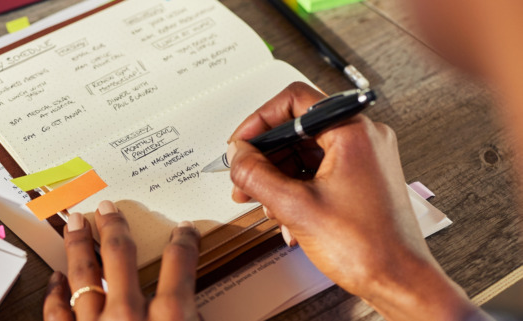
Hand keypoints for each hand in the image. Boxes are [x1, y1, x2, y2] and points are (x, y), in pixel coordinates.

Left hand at [43, 200, 200, 320]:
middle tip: (107, 209)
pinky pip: (58, 312)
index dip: (183, 241)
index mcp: (170, 316)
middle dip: (113, 226)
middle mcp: (129, 314)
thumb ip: (192, 319)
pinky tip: (56, 278)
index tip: (183, 231)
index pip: (179, 263)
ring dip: (77, 245)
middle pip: (119, 254)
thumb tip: (191, 310)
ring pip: (82, 274)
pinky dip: (55, 293)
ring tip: (74, 225)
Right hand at [227, 82, 485, 319]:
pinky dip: (296, 188)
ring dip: (277, 177)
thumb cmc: (368, 248)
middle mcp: (363, 139)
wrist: (399, 281)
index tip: (241, 144)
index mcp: (353, 132)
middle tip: (244, 177)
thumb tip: (237, 155)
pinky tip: (285, 215)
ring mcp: (363, 159)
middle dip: (265, 157)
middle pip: (297, 130)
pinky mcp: (361, 179)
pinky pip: (318, 171)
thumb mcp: (295, 207)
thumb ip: (256, 175)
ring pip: (305, 153)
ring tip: (262, 201)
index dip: (259, 121)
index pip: (294, 102)